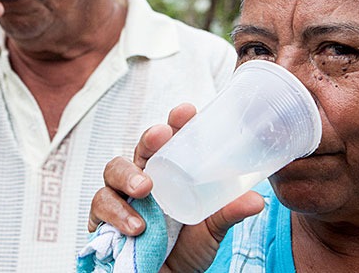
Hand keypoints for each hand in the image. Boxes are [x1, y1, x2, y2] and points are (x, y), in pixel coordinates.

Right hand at [88, 103, 264, 271]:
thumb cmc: (186, 246)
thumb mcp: (211, 229)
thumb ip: (228, 213)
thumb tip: (258, 200)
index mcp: (168, 172)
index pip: (169, 140)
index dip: (174, 123)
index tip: (186, 111)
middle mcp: (141, 178)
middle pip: (138, 149)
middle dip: (147, 139)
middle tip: (160, 137)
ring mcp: (120, 197)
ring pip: (111, 172)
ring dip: (127, 177)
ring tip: (144, 191)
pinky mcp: (103, 220)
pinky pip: (100, 208)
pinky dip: (115, 214)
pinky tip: (134, 226)